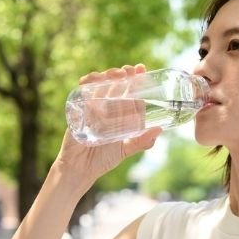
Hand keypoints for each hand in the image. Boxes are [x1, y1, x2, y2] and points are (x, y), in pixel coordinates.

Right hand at [56, 64, 161, 185]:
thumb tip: (159, 129)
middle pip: (115, 85)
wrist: (80, 169)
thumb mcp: (126, 149)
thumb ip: (142, 141)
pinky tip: (92, 79)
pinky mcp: (79, 111)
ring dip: (107, 76)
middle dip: (123, 74)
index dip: (136, 80)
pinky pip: (82, 93)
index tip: (141, 69)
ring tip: (116, 75)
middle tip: (129, 71)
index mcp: (119, 114)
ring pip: (100, 85)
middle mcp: (106, 108)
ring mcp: (92, 108)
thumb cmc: (103, 160)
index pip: (130, 93)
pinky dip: (87, 84)